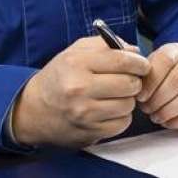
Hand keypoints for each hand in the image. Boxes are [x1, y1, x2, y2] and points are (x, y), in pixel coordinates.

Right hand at [11, 36, 149, 146]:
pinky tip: (109, 109)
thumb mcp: (74, 52)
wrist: (34, 110)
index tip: (143, 64)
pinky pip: (122, 123)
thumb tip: (134, 52)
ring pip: (128, 105)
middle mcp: (80, 88)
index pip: (120, 60)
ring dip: (127, 99)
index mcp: (76, 63)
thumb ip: (105, 46)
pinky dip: (121, 116)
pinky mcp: (90, 132)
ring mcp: (85, 113)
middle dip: (134, 81)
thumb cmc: (58, 77)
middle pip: (129, 84)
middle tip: (129, 79)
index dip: (138, 62)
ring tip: (115, 95)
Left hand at [136, 43, 177, 128]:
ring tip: (157, 117)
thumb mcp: (153, 66)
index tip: (140, 96)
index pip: (166, 59)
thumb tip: (128, 77)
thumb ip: (141, 70)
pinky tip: (169, 122)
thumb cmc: (165, 76)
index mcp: (177, 50)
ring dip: (171, 109)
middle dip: (161, 97)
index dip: (152, 80)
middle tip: (147, 109)